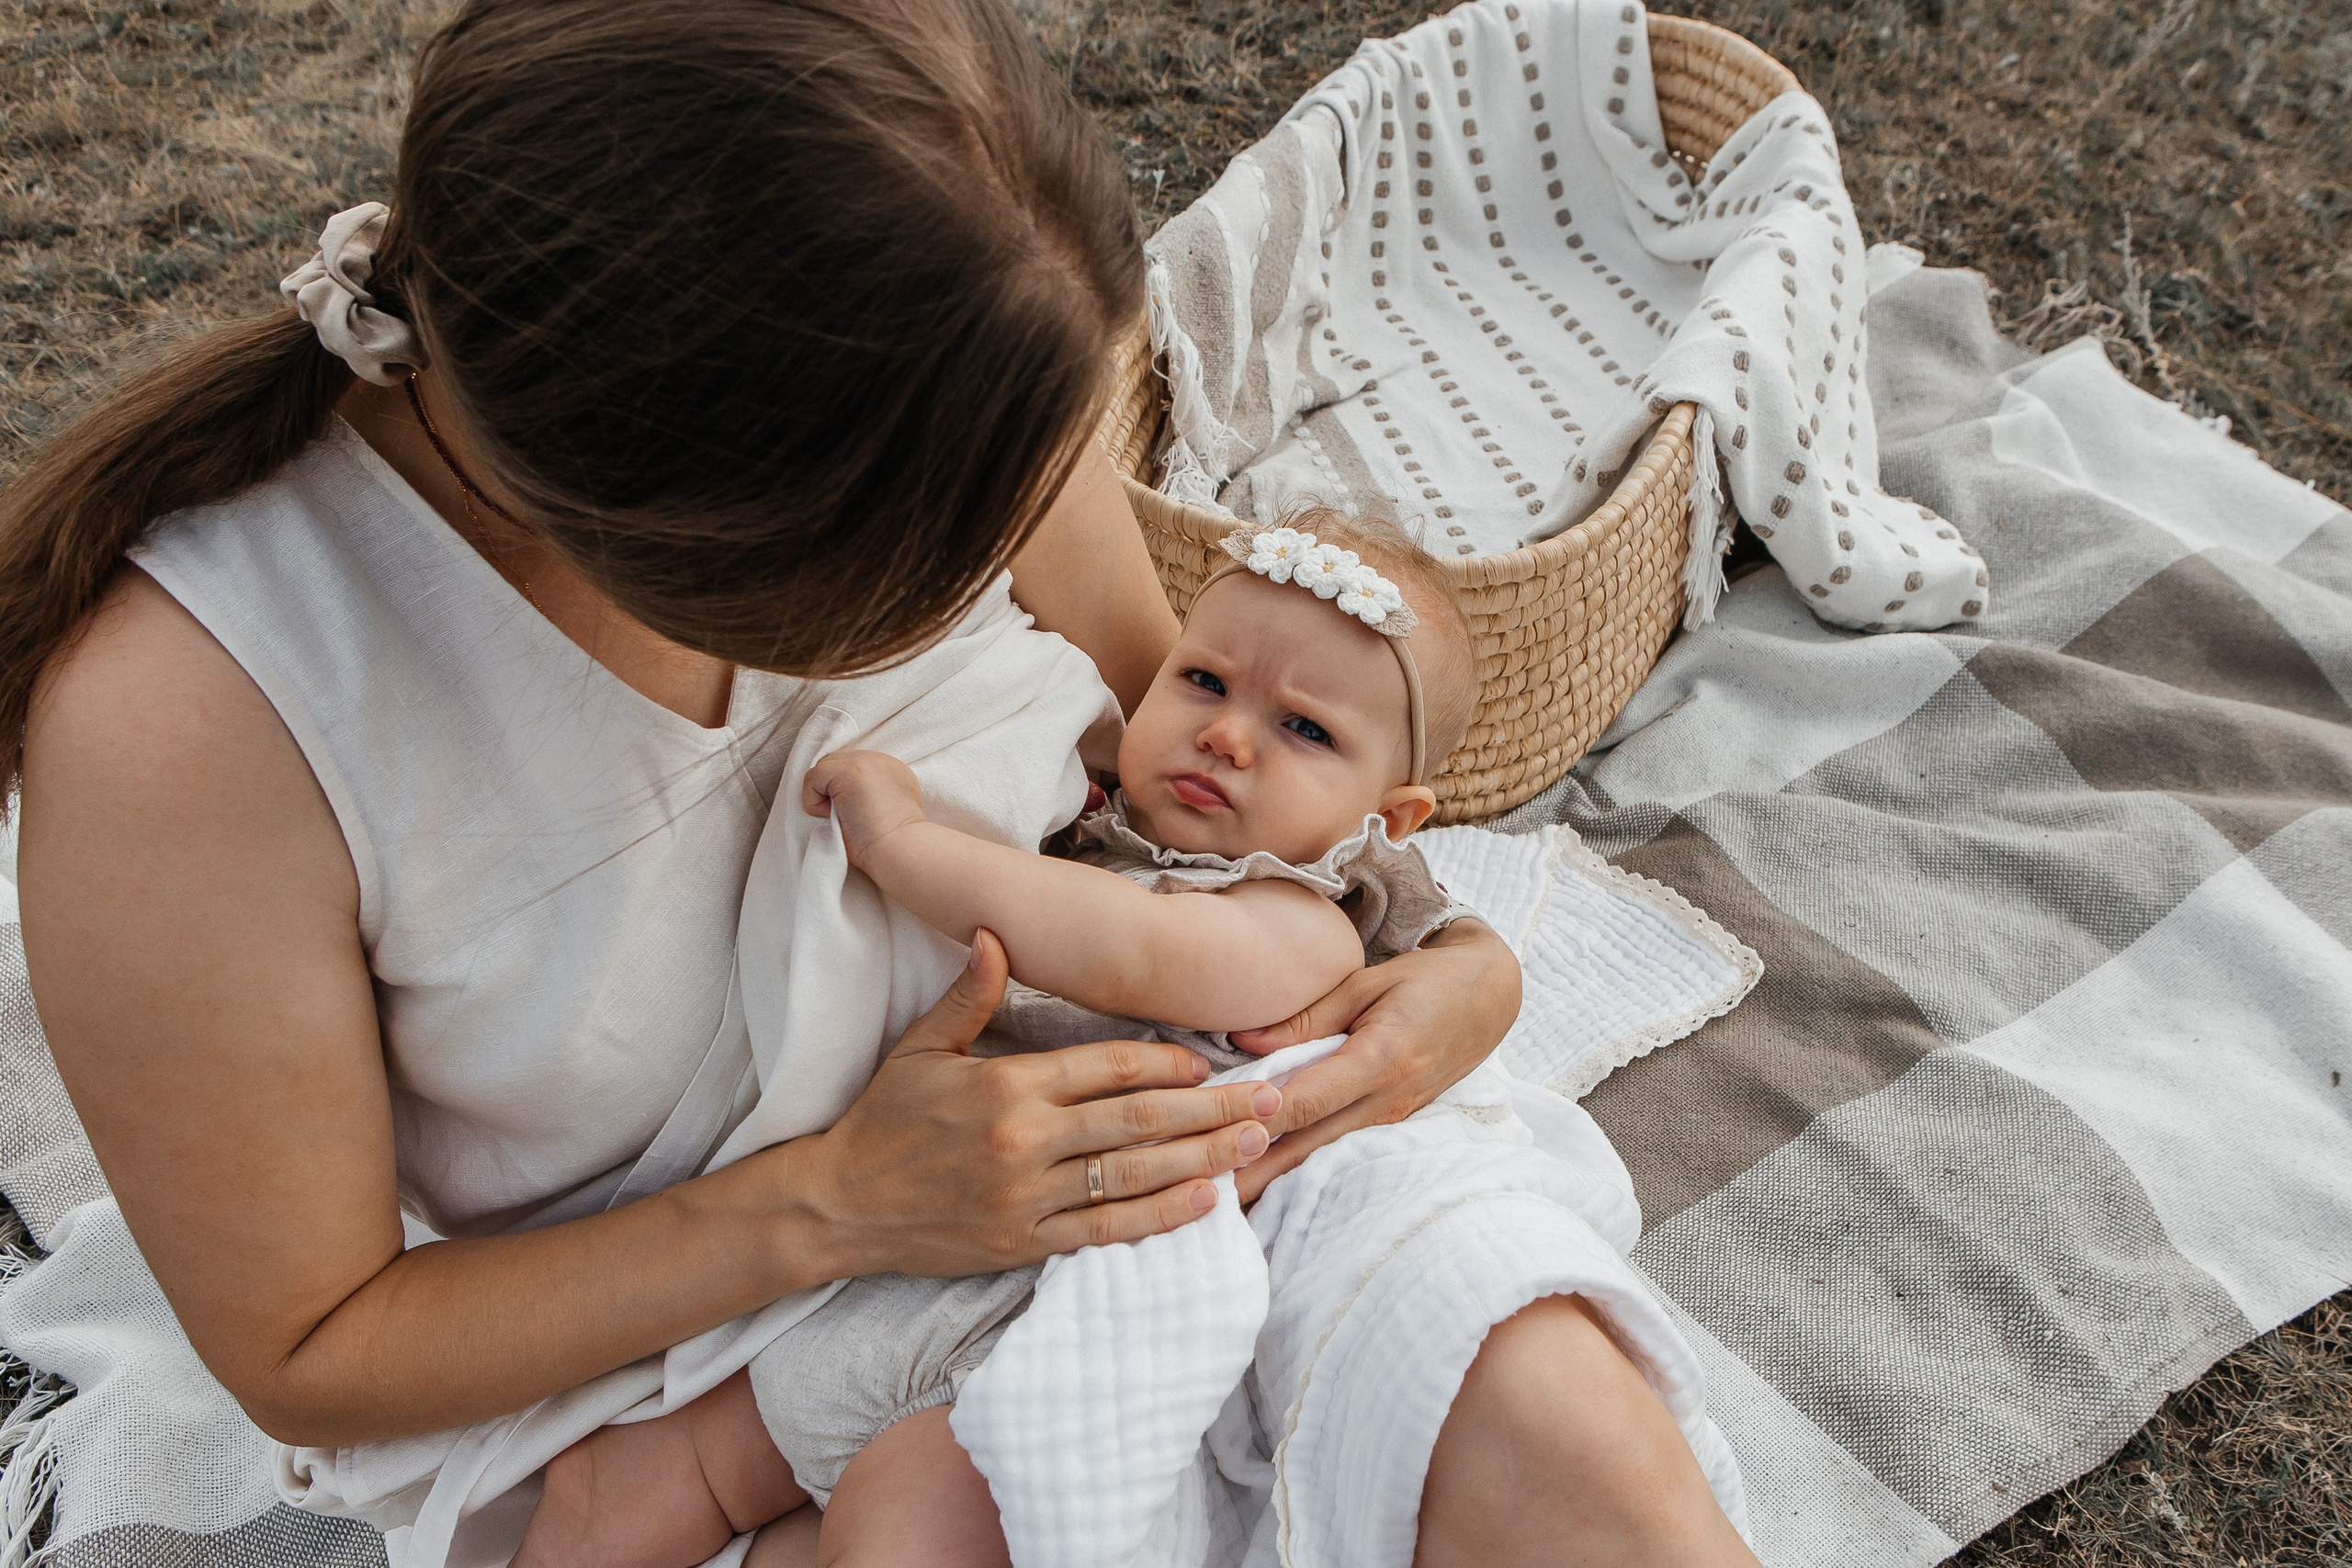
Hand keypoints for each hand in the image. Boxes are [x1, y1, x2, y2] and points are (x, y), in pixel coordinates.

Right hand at [787, 930, 1281, 1275]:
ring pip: (1133, 1175)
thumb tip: (998, 934)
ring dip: (1201, 1159)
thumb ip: (970, 993)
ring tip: (1255, 1145)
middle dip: (1211, 1109)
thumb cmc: (883, 1120)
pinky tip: (1205, 1202)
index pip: (1109, 1067)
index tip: (1210, 1060)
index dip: (1168, 1063)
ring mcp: (1026, 1196)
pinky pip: (1104, 1231)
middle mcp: (1026, 1140)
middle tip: (1271, 1100)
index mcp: (1009, 1085)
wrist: (837, 1204)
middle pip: (1138, 1119)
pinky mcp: (1022, 1243)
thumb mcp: (921, 1048)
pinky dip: (1158, 1217)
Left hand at [803, 750, 925, 865]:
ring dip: (824, 797)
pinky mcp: (850, 770)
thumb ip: (869, 794)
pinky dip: (814, 802)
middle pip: (835, 763)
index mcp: (892, 771)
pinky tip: (837, 817)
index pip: (852, 766)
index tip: (855, 816)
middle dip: (832, 791)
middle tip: (849, 818)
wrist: (901, 850)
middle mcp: (881, 760)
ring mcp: (866, 761)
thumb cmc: (889, 844)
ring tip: (846, 817)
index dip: (843, 791)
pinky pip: (813, 777)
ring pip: (823, 768)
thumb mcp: (886, 809)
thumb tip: (839, 798)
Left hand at [1225, 918, 1518, 1202]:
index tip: (1213, 1136)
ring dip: (1274, 1181)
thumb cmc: (1423, 982)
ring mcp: (1395, 1122)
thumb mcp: (1364, 984)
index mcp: (1382, 1058)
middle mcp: (1390, 1100)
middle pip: (1310, 1145)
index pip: (1310, 1099)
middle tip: (1204, 1195)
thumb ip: (1305, 1017)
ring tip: (1224, 1202)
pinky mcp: (1394, 1129)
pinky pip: (1340, 1155)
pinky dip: (1302, 1171)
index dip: (1261, 1120)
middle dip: (1256, 1172)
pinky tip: (1267, 1188)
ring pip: (1324, 1160)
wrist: (1488, 998)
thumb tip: (1242, 1044)